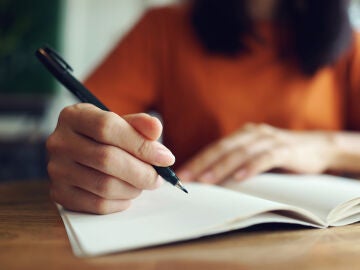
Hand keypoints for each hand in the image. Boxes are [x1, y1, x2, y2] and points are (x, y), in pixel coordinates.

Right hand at [47, 103, 174, 213]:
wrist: (81, 152)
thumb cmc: (105, 137)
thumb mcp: (121, 124)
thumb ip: (140, 124)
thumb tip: (156, 128)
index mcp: (74, 116)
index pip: (107, 128)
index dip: (141, 145)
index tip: (165, 158)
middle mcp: (59, 142)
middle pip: (107, 159)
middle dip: (141, 172)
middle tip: (158, 178)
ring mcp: (56, 170)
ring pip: (104, 185)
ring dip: (133, 188)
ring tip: (142, 183)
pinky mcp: (59, 193)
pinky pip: (97, 204)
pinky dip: (120, 203)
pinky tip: (128, 194)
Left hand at [177, 123, 336, 183]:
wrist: (317, 148)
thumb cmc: (281, 154)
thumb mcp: (256, 154)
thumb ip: (237, 160)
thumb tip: (211, 177)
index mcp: (243, 134)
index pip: (216, 147)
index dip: (198, 160)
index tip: (182, 174)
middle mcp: (253, 133)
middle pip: (223, 148)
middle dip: (203, 164)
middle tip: (187, 178)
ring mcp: (269, 139)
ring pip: (240, 153)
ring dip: (222, 167)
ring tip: (207, 181)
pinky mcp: (285, 149)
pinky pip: (265, 158)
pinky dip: (251, 168)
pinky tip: (239, 179)